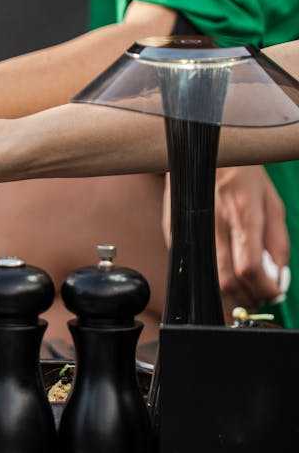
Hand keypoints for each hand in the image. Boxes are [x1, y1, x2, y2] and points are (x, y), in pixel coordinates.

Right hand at [163, 165, 289, 309]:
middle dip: (247, 298)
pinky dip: (210, 278)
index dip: (264, 289)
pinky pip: (193, 266)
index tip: (274, 293)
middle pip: (227, 281)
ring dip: (229, 294)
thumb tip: (279, 277)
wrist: (202, 154)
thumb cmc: (243, 177)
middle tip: (259, 296)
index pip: (250, 268)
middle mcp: (215, 224)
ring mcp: (191, 228)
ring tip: (243, 288)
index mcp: (243, 215)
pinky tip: (222, 271)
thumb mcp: (272, 204)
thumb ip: (278, 242)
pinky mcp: (174, 231)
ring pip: (208, 280)